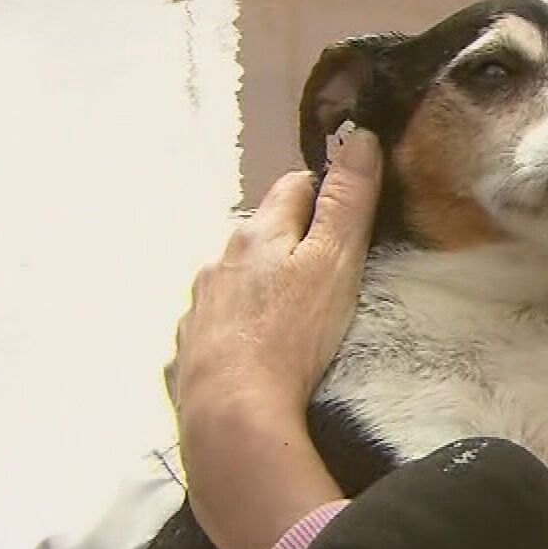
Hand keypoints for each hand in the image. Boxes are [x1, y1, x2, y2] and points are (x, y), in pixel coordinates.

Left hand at [164, 124, 382, 548]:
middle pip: (262, 235)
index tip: (349, 217)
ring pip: (236, 281)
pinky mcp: (188, 352)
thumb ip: (348, 200)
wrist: (230, 413)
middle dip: (291, 244)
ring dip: (260, 288)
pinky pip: (217, 328)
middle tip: (327, 275)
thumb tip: (359, 136)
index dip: (325, 193)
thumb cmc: (292, 333)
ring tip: (291, 321)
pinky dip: (237, 332)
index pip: (295, 186)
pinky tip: (254, 357)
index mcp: (257, 232)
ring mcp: (197, 307)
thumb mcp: (335, 261)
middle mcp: (219, 260)